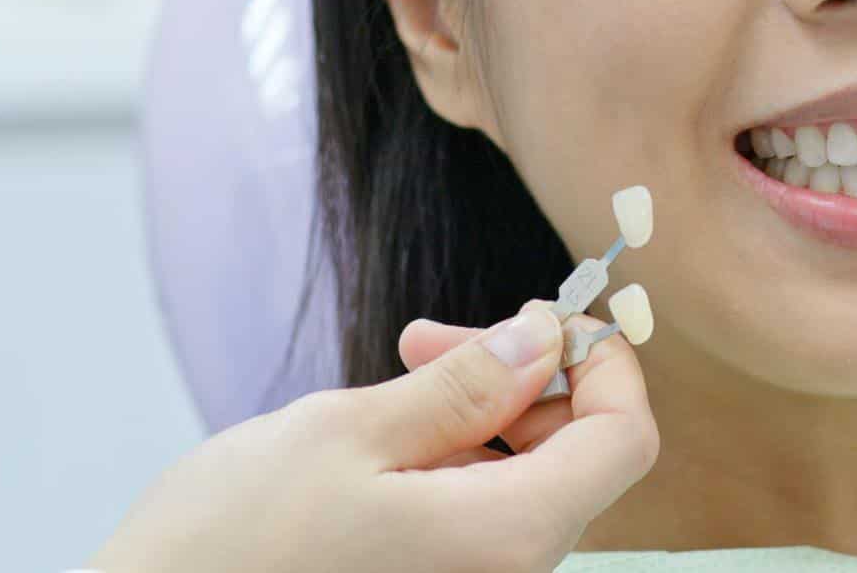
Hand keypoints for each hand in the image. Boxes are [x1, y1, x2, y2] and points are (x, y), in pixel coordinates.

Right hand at [90, 301, 658, 572]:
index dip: (604, 362)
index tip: (543, 313)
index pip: (626, 439)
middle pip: (578, 456)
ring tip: (394, 379)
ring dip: (480, 413)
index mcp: (506, 538)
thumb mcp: (347, 433)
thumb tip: (546, 339)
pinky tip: (384, 437)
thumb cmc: (230, 544)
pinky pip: (482, 516)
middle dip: (523, 377)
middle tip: (426, 338)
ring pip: (527, 481)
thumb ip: (462, 388)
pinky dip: (453, 461)